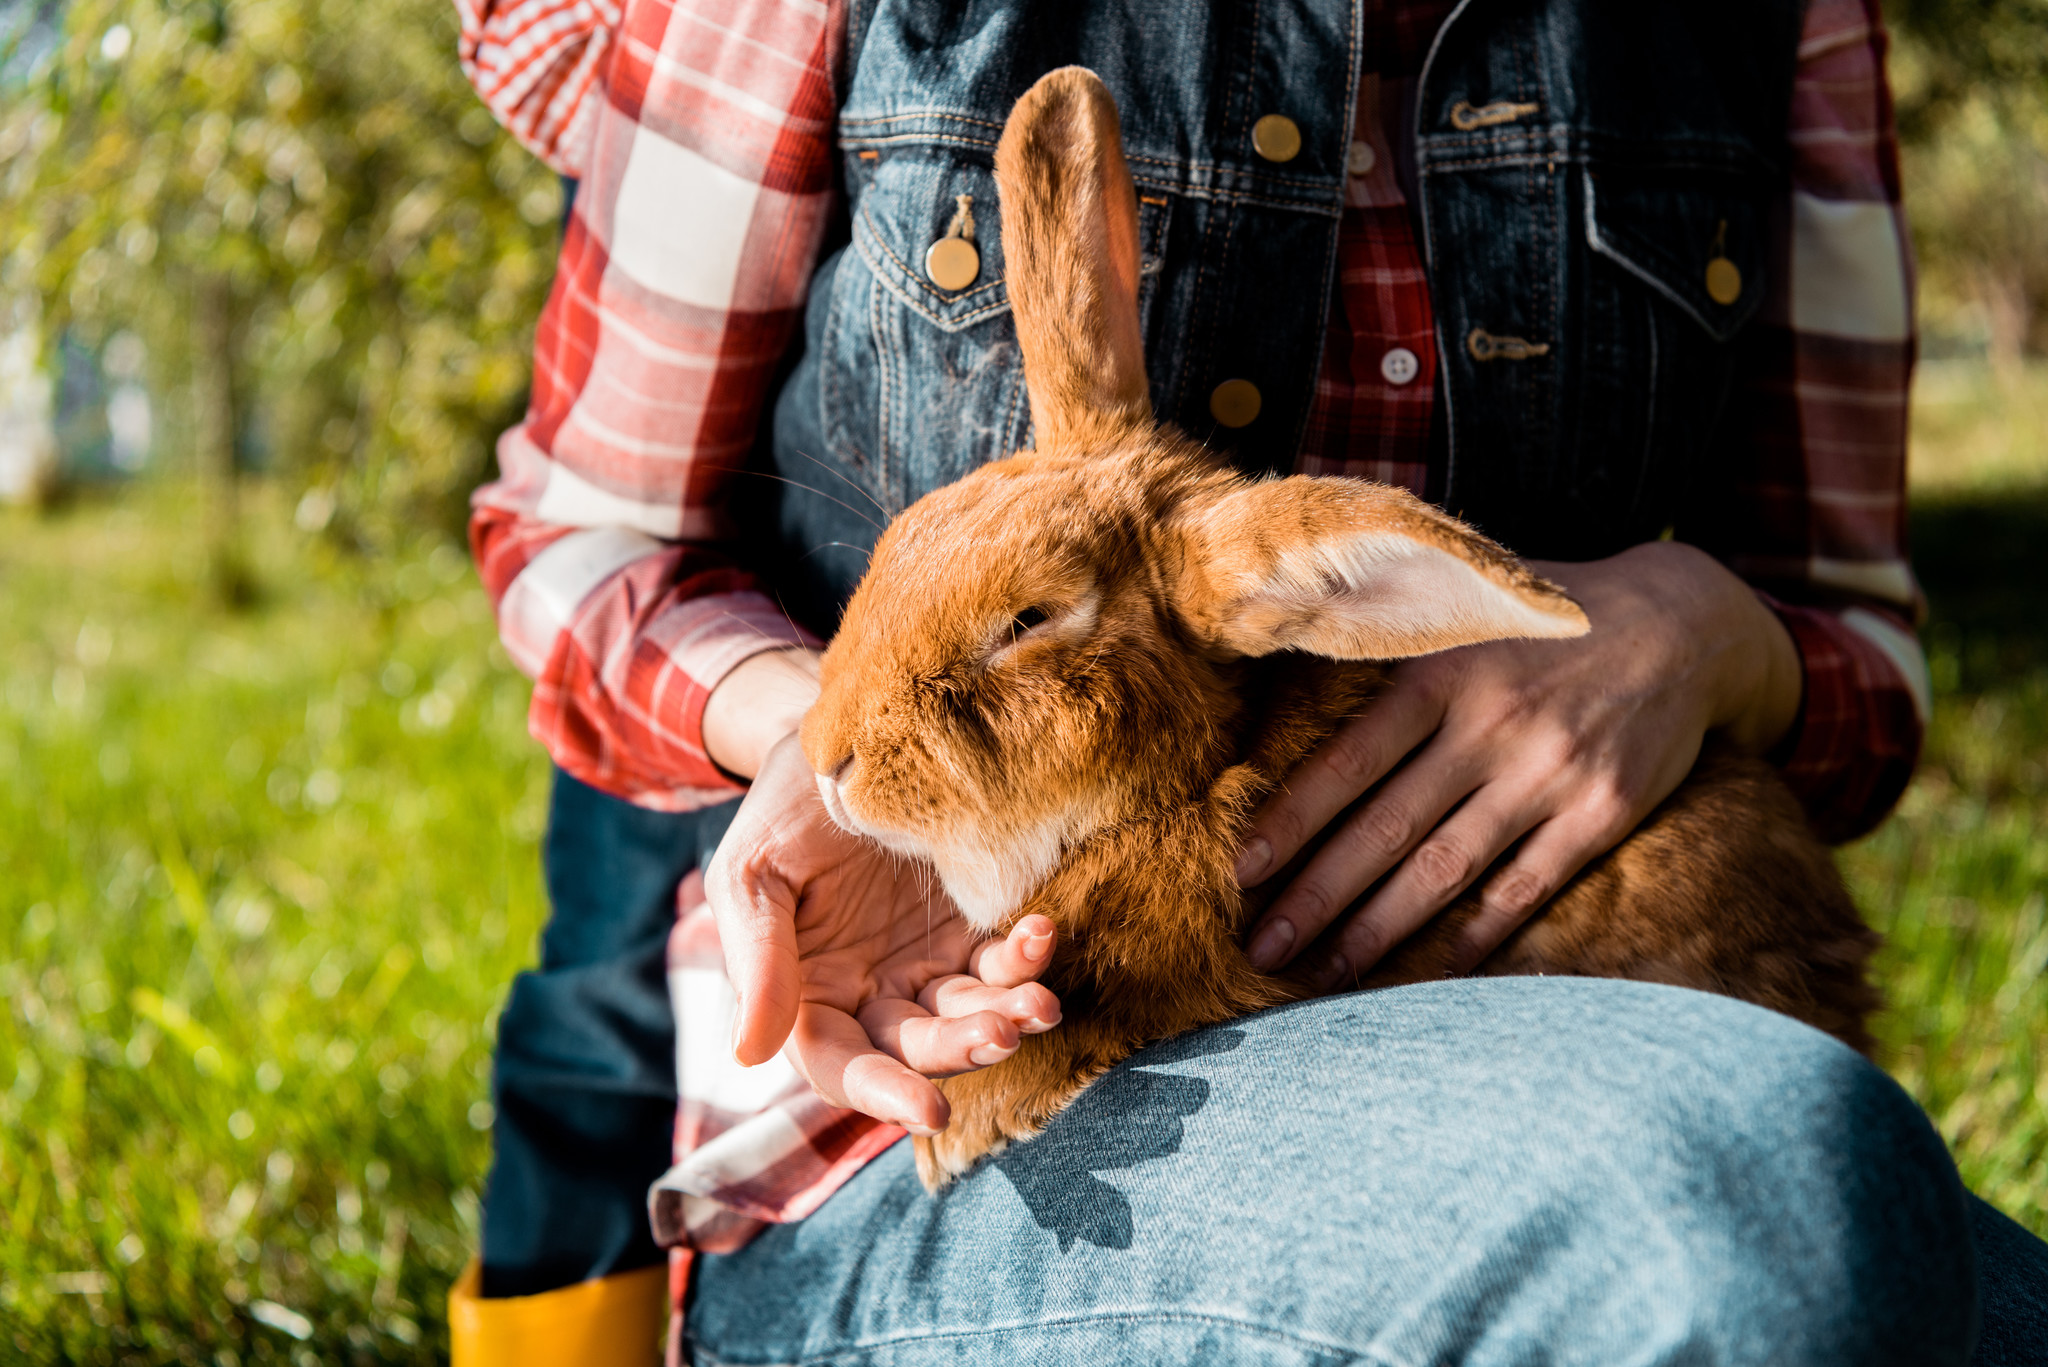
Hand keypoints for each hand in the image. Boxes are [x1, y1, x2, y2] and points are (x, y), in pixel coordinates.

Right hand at [704, 731, 1062, 1134]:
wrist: (835, 744)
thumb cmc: (780, 813)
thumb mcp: (752, 877)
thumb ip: (758, 962)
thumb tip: (748, 1055)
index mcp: (809, 998)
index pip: (842, 1066)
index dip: (884, 1092)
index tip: (932, 1110)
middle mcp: (872, 996)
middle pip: (918, 1047)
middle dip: (962, 1048)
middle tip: (1001, 1034)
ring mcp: (926, 965)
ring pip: (969, 1012)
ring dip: (1007, 1016)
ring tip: (1039, 1004)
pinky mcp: (969, 929)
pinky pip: (1001, 958)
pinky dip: (1024, 956)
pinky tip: (1039, 932)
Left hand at [1236, 540, 1802, 988]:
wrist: (1686, 623)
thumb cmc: (1544, 621)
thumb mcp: (1463, 609)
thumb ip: (1388, 644)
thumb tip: (1277, 658)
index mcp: (1442, 672)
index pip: (1347, 761)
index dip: (1289, 819)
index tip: (1235, 869)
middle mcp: (1491, 724)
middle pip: (1385, 828)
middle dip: (1314, 895)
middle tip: (1258, 947)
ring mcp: (1549, 774)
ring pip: (1445, 869)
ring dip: (1377, 930)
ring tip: (1322, 972)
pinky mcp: (1602, 813)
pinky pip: (1524, 888)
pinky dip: (1473, 934)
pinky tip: (1426, 972)